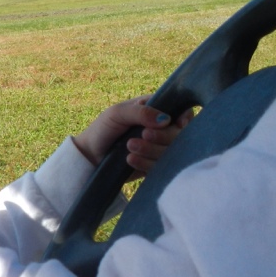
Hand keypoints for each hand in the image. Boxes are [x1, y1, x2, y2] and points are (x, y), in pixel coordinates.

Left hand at [71, 96, 193, 173]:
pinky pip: (161, 167)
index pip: (182, 111)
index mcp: (156, 109)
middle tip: (143, 135)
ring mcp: (159, 148)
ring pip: (172, 152)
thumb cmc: (104, 128)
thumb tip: (166, 119)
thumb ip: (141, 112)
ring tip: (129, 146)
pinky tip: (130, 159)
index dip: (185, 118)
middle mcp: (162, 129)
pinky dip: (147, 163)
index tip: (178, 124)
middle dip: (163, 136)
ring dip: (152, 150)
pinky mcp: (155, 165)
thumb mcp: (117, 113)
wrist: (91, 156)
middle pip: (180, 134)